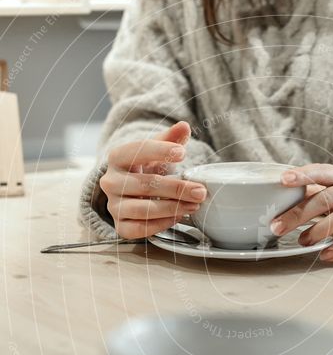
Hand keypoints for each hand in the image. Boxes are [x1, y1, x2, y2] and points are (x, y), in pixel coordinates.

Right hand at [99, 121, 207, 238]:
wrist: (129, 192)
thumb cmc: (145, 169)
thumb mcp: (156, 151)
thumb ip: (170, 138)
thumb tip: (184, 126)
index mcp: (117, 158)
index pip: (137, 151)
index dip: (160, 151)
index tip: (182, 153)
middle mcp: (110, 182)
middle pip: (145, 185)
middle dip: (176, 188)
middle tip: (200, 190)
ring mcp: (113, 206)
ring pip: (143, 209)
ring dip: (172, 208)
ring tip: (194, 205)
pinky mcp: (120, 226)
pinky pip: (139, 228)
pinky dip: (161, 224)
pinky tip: (178, 217)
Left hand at [271, 164, 332, 261]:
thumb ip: (312, 193)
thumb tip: (276, 198)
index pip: (323, 171)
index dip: (304, 174)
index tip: (283, 180)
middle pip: (329, 197)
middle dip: (301, 213)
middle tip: (278, 227)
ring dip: (320, 229)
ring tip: (302, 241)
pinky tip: (326, 255)